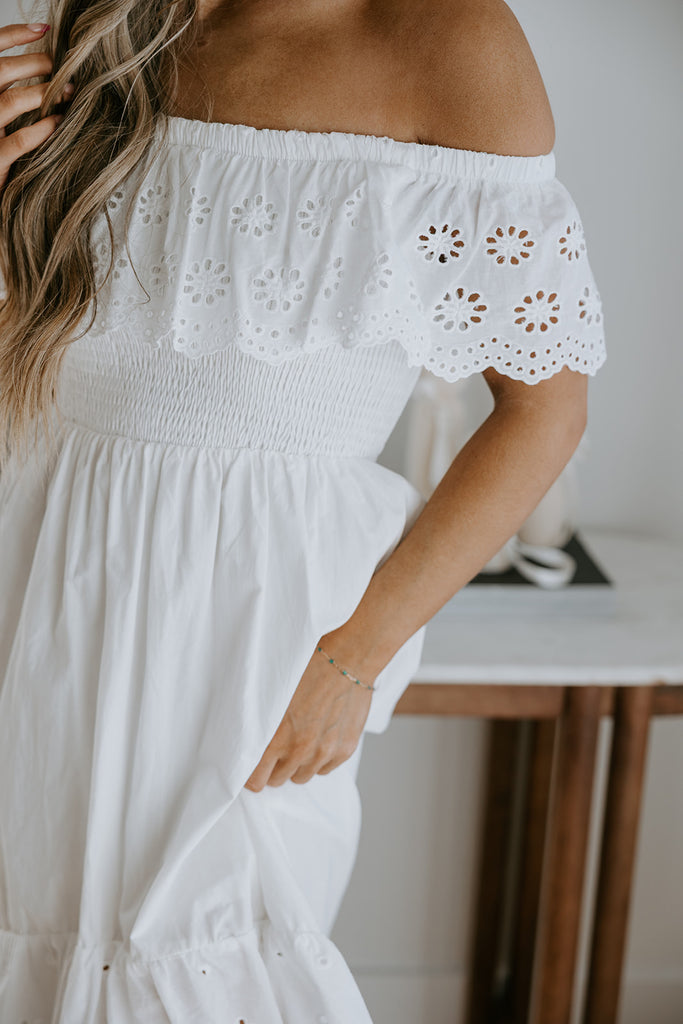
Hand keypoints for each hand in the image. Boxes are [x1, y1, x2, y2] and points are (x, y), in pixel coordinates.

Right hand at [0, 23, 74, 193]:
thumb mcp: (0, 119)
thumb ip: (13, 96)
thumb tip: (51, 75)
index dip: (14, 35)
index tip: (43, 29)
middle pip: (1, 71)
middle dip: (36, 64)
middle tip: (64, 68)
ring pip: (11, 102)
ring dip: (44, 95)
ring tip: (68, 94)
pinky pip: (19, 141)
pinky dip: (42, 130)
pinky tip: (59, 124)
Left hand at [244, 638, 374, 790]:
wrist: (349, 660)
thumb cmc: (308, 668)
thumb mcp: (272, 691)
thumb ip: (259, 721)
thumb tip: (247, 736)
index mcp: (277, 737)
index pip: (256, 780)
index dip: (252, 775)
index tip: (252, 767)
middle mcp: (300, 750)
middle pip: (278, 780)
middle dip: (274, 767)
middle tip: (276, 748)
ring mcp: (324, 752)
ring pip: (302, 776)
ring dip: (297, 764)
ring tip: (298, 739)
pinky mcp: (344, 750)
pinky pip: (324, 769)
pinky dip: (319, 759)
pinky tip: (318, 737)